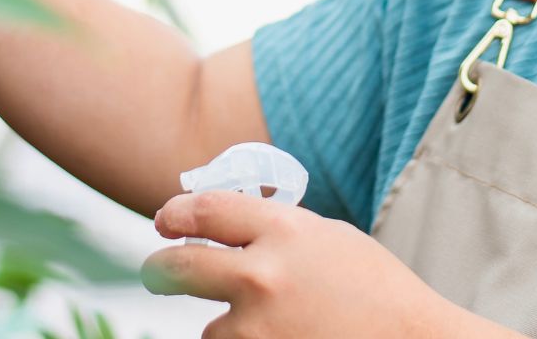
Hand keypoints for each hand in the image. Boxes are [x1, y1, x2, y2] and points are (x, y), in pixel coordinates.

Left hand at [143, 191, 488, 338]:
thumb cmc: (379, 292)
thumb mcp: (330, 240)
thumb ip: (277, 231)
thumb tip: (222, 230)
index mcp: (283, 231)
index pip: (205, 210)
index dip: (177, 213)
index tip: (166, 220)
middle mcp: (263, 276)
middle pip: (179, 269)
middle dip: (161, 270)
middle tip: (158, 271)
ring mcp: (258, 329)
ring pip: (212, 329)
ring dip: (231, 330)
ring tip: (277, 328)